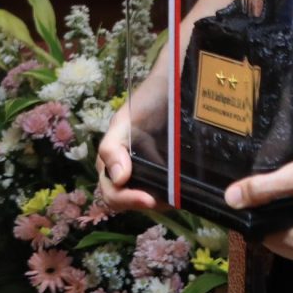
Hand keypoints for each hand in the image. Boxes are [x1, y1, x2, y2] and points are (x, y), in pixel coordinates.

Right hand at [93, 71, 169, 213]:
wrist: (173, 89)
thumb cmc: (145, 102)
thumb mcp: (125, 121)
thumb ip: (112, 147)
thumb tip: (118, 178)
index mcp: (110, 161)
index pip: (112, 191)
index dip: (127, 199)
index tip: (149, 199)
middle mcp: (126, 170)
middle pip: (128, 200)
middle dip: (143, 203)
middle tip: (166, 201)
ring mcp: (146, 173)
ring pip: (147, 200)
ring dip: (160, 203)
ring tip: (176, 196)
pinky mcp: (166, 174)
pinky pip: (165, 192)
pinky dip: (171, 196)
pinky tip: (183, 191)